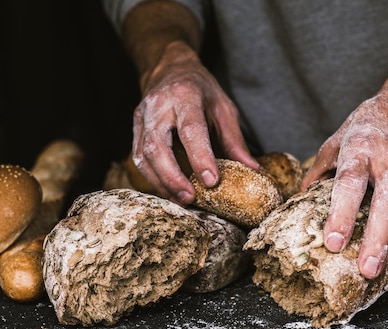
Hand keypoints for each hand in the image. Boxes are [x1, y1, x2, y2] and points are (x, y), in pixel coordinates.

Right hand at [132, 41, 258, 203]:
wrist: (169, 69)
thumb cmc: (200, 90)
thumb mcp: (223, 107)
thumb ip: (234, 139)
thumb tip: (252, 169)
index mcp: (184, 94)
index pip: (191, 129)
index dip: (200, 157)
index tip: (211, 181)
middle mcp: (158, 105)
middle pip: (158, 146)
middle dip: (173, 177)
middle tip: (190, 198)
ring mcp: (141, 117)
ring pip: (143, 156)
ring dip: (161, 182)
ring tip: (181, 200)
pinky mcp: (135, 128)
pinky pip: (138, 158)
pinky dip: (153, 178)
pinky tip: (169, 191)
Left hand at [302, 88, 387, 283]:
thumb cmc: (370, 123)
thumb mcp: (337, 138)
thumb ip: (318, 169)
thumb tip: (300, 198)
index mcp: (361, 149)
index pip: (349, 184)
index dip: (342, 214)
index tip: (334, 243)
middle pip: (386, 204)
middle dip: (377, 240)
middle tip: (367, 270)